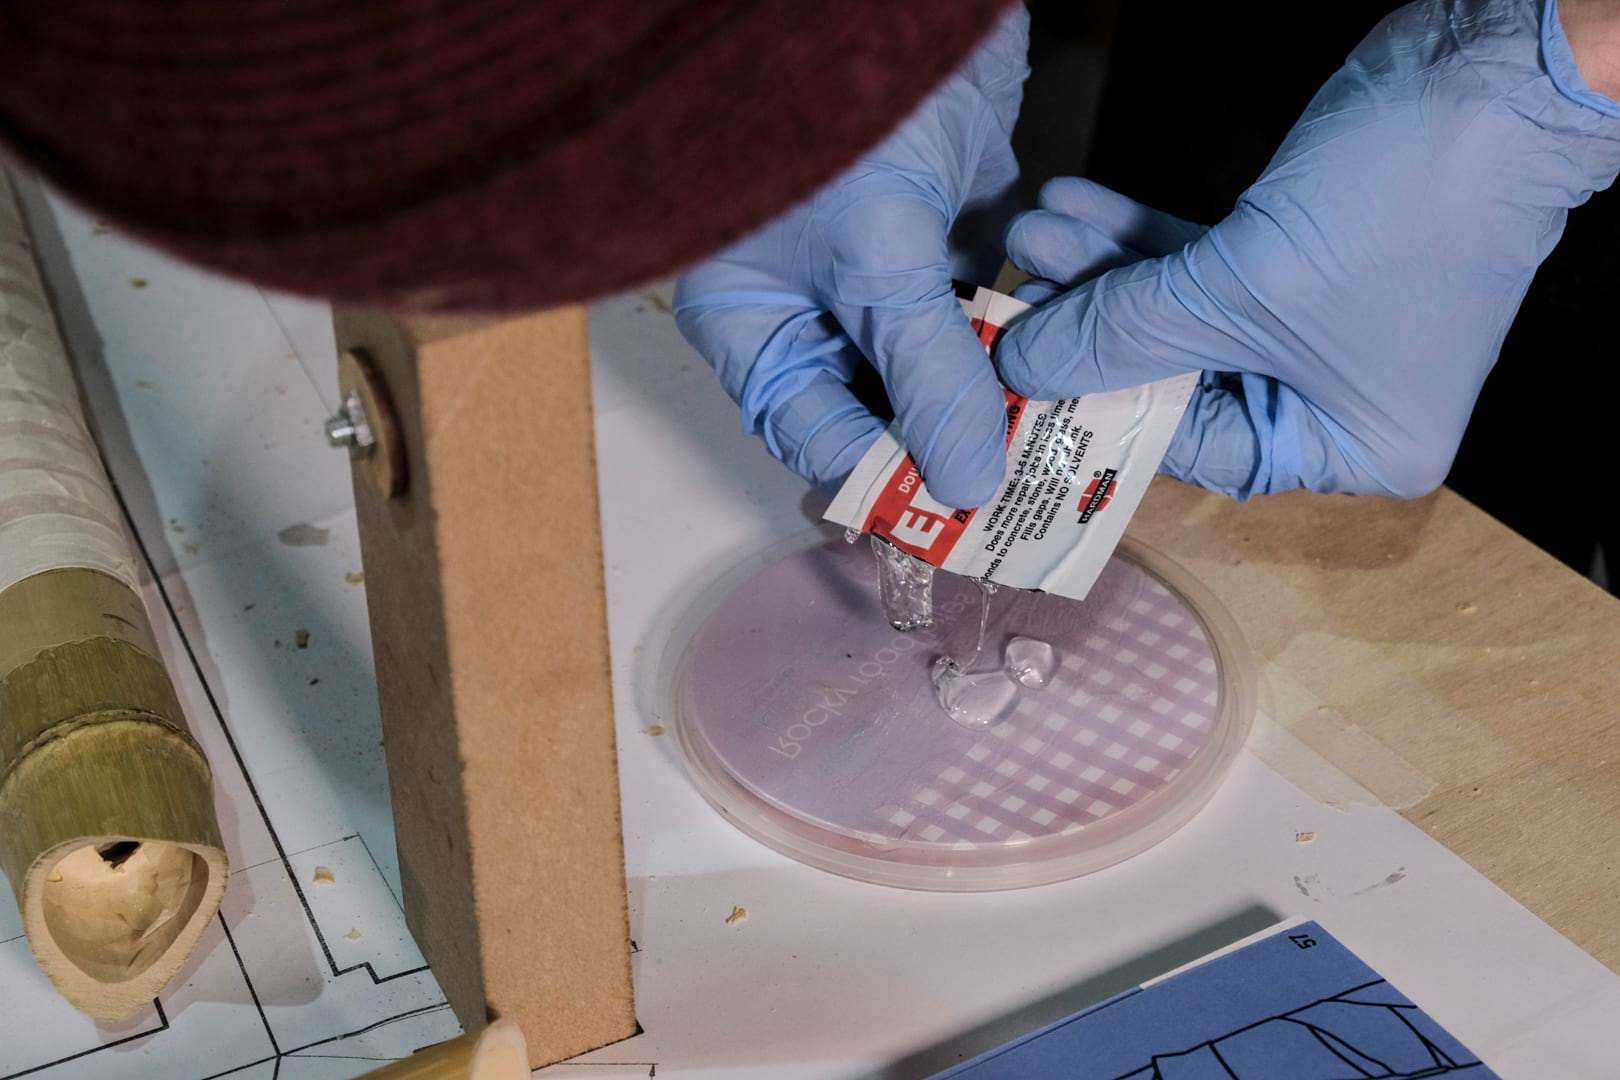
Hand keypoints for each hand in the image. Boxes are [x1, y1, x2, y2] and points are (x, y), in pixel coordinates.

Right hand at [673, 9, 1028, 508]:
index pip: (818, 436)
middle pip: (883, 411)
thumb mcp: (879, 254)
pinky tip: (1065, 364)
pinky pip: (982, 312)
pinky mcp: (939, 237)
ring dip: (997, 394)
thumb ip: (928, 371)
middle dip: (952, 444)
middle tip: (1028, 484)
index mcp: (753, 321)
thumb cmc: (841, 106)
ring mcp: (879, 274)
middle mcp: (810, 308)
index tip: (968, 520)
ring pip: (941, 366)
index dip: (889, 482)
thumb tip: (970, 484)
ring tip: (1060, 433)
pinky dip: (1019, 335)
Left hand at [998, 0, 1619, 499]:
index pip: (1191, 446)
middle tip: (1011, 296)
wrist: (1495, 73)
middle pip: (1174, 378)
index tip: (1022, 381)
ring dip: (1101, 270)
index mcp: (1345, 446)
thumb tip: (1023, 364)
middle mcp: (1330, 399)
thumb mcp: (1240, 291)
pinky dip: (1139, 235)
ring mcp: (1311, 325)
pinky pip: (1197, 261)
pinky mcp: (1294, 254)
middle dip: (1091, 325)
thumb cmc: (1401, 209)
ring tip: (1028, 233)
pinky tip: (1073, 205)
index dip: (1099, 410)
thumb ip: (1122, 334)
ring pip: (1179, 310)